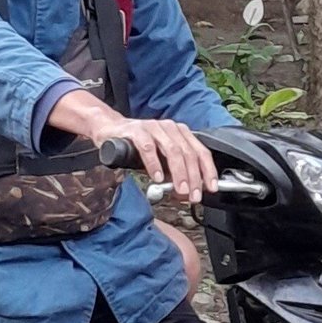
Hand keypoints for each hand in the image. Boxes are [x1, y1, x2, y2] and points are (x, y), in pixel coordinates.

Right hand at [90, 114, 217, 202]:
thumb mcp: (161, 160)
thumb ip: (174, 173)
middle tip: (193, 195)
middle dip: (194, 177)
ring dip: (179, 172)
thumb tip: (187, 193)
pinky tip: (157, 177)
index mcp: (181, 133)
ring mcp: (154, 128)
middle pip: (188, 153)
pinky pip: (148, 148)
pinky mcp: (137, 131)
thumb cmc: (138, 146)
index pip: (201, 152)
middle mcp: (170, 128)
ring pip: (173, 150)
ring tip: (180, 189)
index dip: (208, 171)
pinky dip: (155, 164)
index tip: (211, 188)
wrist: (110, 129)